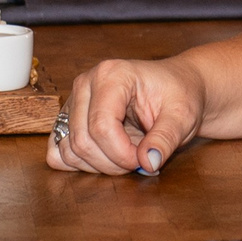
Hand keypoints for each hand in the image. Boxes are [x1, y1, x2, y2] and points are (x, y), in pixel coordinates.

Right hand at [46, 56, 207, 175]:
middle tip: (138, 162)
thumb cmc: (179, 95)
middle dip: (111, 163)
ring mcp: (74, 100)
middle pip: (82, 140)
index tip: (145, 160)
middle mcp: (86, 84)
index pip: (101, 126)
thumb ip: (165, 139)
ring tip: (125, 156)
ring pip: (68, 149)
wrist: (176, 87)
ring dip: (97, 165)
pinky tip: (105, 158)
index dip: (122, 154)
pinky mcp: (69, 117)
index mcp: (112, 75)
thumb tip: (148, 163)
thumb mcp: (182, 116)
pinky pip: (59, 149)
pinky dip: (80, 163)